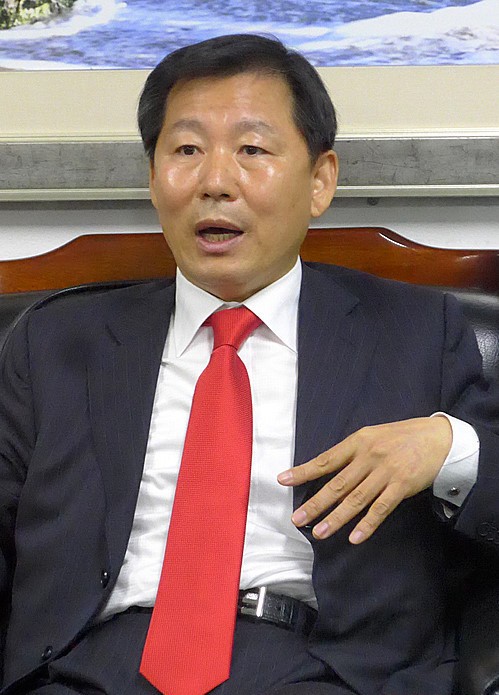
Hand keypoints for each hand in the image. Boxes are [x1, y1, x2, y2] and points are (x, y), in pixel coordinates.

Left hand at [278, 416, 451, 543]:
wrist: (438, 438)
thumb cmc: (401, 437)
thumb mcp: (373, 436)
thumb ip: (352, 452)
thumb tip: (326, 468)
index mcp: (358, 442)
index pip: (325, 460)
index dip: (304, 471)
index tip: (283, 480)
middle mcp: (369, 456)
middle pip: (337, 484)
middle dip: (315, 503)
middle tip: (297, 519)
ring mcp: (385, 472)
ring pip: (355, 499)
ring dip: (336, 518)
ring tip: (318, 532)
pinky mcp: (401, 486)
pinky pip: (381, 509)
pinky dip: (367, 524)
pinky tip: (354, 537)